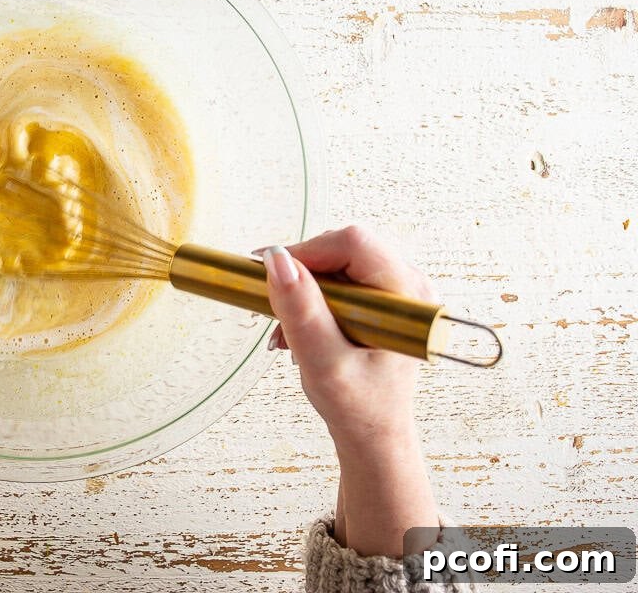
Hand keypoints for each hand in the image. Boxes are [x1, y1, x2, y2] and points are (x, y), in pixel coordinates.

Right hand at [262, 226, 438, 556]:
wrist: (373, 434)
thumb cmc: (357, 406)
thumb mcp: (323, 361)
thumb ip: (301, 310)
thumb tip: (276, 260)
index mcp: (407, 296)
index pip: (351, 243)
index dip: (305, 251)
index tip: (269, 273)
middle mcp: (409, 284)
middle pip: (343, 248)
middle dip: (302, 273)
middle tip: (274, 306)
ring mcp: (398, 290)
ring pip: (338, 262)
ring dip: (304, 289)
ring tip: (289, 329)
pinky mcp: (383, 299)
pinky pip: (341, 278)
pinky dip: (313, 299)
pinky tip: (301, 330)